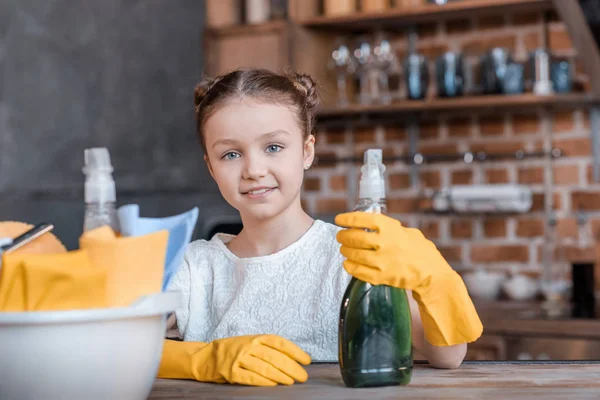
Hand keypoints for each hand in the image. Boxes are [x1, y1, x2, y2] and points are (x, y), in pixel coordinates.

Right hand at [211, 334, 310, 385]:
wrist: (208, 356)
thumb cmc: (235, 350)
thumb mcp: (252, 343)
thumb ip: (269, 349)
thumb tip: (294, 359)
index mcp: (256, 338)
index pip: (279, 343)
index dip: (295, 351)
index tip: (307, 360)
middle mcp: (249, 346)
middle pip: (275, 356)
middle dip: (291, 367)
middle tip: (303, 376)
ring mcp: (239, 359)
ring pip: (264, 367)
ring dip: (280, 376)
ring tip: (291, 382)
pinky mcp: (231, 372)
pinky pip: (250, 377)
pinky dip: (263, 382)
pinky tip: (274, 385)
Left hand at [335, 211, 450, 289]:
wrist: (432, 272)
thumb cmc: (420, 250)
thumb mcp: (407, 232)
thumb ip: (390, 229)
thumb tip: (370, 225)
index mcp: (390, 227)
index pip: (361, 219)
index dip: (347, 219)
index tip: (339, 219)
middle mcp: (384, 242)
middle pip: (354, 237)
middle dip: (343, 236)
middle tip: (340, 237)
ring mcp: (382, 260)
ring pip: (353, 254)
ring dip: (345, 251)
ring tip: (344, 249)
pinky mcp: (381, 277)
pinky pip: (358, 271)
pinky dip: (350, 266)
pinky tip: (348, 264)